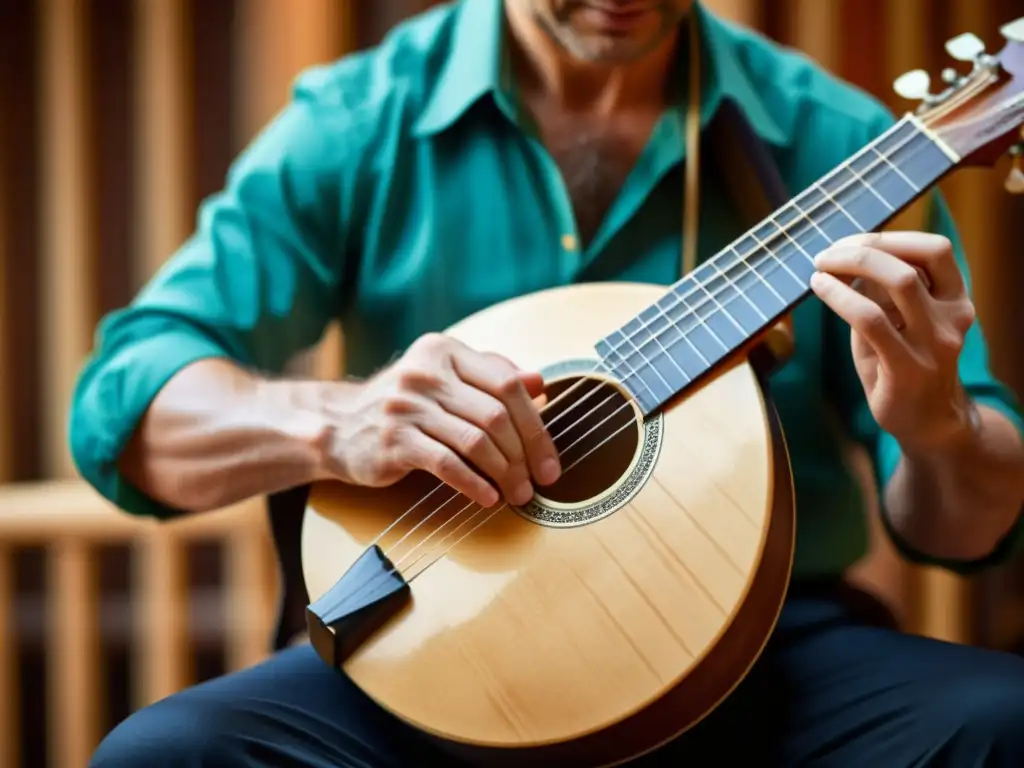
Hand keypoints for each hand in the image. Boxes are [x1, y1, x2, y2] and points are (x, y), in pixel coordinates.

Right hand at [319, 333, 560, 506]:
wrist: (340, 426)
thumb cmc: (405, 407)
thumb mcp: (446, 380)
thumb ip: (490, 376)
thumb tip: (540, 383)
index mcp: (445, 351)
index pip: (506, 383)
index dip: (537, 423)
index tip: (549, 457)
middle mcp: (426, 372)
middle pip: (496, 414)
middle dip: (526, 454)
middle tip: (540, 481)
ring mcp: (407, 405)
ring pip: (476, 441)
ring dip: (504, 472)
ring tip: (517, 493)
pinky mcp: (394, 439)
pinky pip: (447, 464)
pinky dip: (474, 484)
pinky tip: (488, 497)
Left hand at [810, 232, 977, 452]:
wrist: (927, 423)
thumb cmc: (905, 365)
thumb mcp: (899, 323)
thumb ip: (883, 292)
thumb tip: (849, 255)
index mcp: (955, 300)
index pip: (935, 249)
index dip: (891, 237)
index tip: (852, 241)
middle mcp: (952, 317)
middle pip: (913, 259)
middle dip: (865, 247)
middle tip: (828, 253)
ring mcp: (934, 342)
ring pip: (898, 282)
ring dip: (851, 266)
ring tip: (820, 267)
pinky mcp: (908, 367)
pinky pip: (871, 319)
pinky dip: (840, 296)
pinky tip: (820, 288)